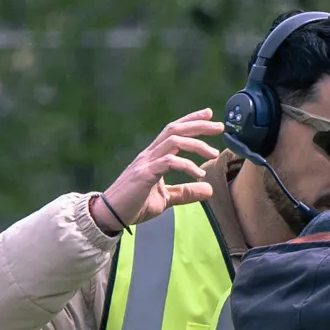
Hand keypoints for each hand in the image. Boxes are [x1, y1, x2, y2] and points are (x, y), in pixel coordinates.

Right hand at [90, 110, 236, 234]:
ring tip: (213, 153)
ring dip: (196, 144)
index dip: (191, 120)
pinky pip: (169, 162)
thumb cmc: (134, 205)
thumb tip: (208, 189)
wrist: (109, 215)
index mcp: (153, 156)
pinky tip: (199, 173)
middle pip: (175, 129)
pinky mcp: (144, 174)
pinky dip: (186, 165)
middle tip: (219, 126)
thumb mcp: (165, 199)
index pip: (173, 131)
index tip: (209, 114)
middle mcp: (150, 155)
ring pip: (174, 141)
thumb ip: (186, 192)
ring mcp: (146, 163)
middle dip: (198, 124)